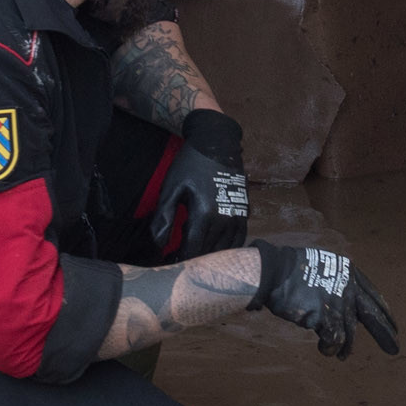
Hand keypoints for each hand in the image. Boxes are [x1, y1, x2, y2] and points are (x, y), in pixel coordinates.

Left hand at [147, 110, 250, 257]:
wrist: (217, 142)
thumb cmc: (190, 164)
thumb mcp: (171, 188)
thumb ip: (164, 217)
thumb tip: (159, 245)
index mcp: (204, 214)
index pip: (193, 250)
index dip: (181, 260)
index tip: (170, 263)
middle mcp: (225, 219)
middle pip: (209, 253)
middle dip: (194, 260)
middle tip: (180, 259)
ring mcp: (238, 216)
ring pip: (226, 249)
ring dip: (211, 255)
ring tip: (195, 253)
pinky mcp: (245, 211)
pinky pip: (239, 239)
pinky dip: (228, 248)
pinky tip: (215, 247)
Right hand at [252, 241, 399, 358]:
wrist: (274, 271)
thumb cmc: (291, 270)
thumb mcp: (323, 268)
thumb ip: (337, 285)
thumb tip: (344, 307)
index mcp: (349, 273)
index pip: (373, 296)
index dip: (384, 312)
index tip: (393, 326)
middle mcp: (349, 287)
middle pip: (372, 315)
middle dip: (384, 333)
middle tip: (394, 348)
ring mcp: (338, 302)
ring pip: (350, 333)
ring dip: (345, 347)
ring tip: (340, 356)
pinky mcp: (326, 316)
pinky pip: (335, 339)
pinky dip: (329, 348)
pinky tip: (324, 350)